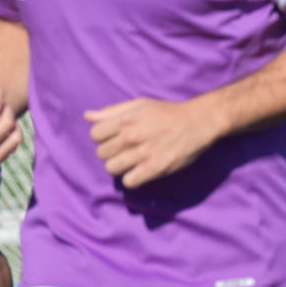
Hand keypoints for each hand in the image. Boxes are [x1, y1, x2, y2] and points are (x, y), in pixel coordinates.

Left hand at [85, 97, 221, 188]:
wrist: (198, 122)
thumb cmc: (168, 112)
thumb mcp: (140, 105)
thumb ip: (113, 111)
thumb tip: (87, 116)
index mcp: (126, 119)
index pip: (95, 134)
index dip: (103, 137)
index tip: (115, 137)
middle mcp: (131, 136)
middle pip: (101, 153)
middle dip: (111, 152)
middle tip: (126, 150)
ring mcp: (142, 153)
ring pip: (112, 169)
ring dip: (120, 167)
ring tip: (133, 161)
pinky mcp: (154, 169)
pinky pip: (128, 181)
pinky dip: (132, 179)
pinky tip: (141, 171)